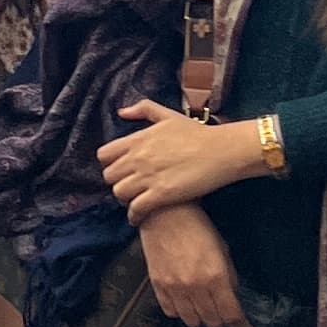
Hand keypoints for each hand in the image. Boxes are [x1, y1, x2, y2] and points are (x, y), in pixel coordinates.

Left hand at [102, 96, 263, 217]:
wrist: (222, 151)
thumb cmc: (198, 133)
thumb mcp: (168, 115)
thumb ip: (143, 109)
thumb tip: (121, 112)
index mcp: (137, 139)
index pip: (103, 155)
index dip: (109, 164)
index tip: (119, 169)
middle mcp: (138, 158)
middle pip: (109, 176)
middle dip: (116, 182)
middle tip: (128, 186)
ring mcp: (148, 177)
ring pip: (119, 193)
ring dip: (124, 199)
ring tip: (134, 201)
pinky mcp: (161, 195)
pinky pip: (136, 209)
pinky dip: (134, 215)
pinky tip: (139, 217)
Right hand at [136, 202, 255, 326]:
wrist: (165, 213)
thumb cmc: (197, 227)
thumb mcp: (222, 249)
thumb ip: (228, 277)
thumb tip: (231, 297)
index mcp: (216, 277)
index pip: (233, 315)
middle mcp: (196, 287)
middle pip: (213, 322)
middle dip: (222, 318)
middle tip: (222, 307)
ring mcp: (174, 288)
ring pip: (192, 322)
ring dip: (201, 317)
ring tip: (202, 304)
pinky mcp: (158, 285)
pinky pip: (171, 312)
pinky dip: (180, 311)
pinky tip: (184, 300)